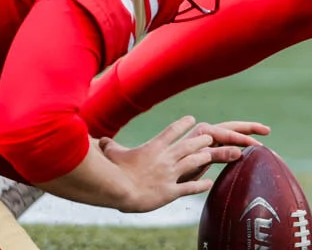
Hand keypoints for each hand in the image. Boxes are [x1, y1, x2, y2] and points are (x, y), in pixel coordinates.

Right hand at [101, 114, 249, 211]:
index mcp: (153, 148)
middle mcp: (165, 159)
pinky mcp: (171, 191)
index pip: (172, 131)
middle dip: (200, 140)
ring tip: (211, 153)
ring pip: (194, 162)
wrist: (120, 190)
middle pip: (189, 145)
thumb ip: (109, 146)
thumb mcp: (112, 154)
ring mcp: (170, 175)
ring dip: (204, 157)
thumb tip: (100, 139)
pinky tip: (210, 182)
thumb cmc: (113, 172)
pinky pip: (191, 187)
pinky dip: (202, 185)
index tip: (191, 119)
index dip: (183, 124)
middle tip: (209, 136)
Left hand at [178, 120, 270, 182]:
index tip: (258, 146)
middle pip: (232, 128)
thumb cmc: (175, 170)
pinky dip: (238, 142)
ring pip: (230, 134)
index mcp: (203, 133)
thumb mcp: (197, 163)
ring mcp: (206, 141)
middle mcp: (205, 134)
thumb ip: (217, 155)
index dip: (244, 139)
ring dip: (245, 134)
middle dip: (249, 128)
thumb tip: (239, 152)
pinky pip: (225, 143)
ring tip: (261, 135)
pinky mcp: (206, 150)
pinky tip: (247, 147)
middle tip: (266, 130)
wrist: (159, 176)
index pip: (229, 132)